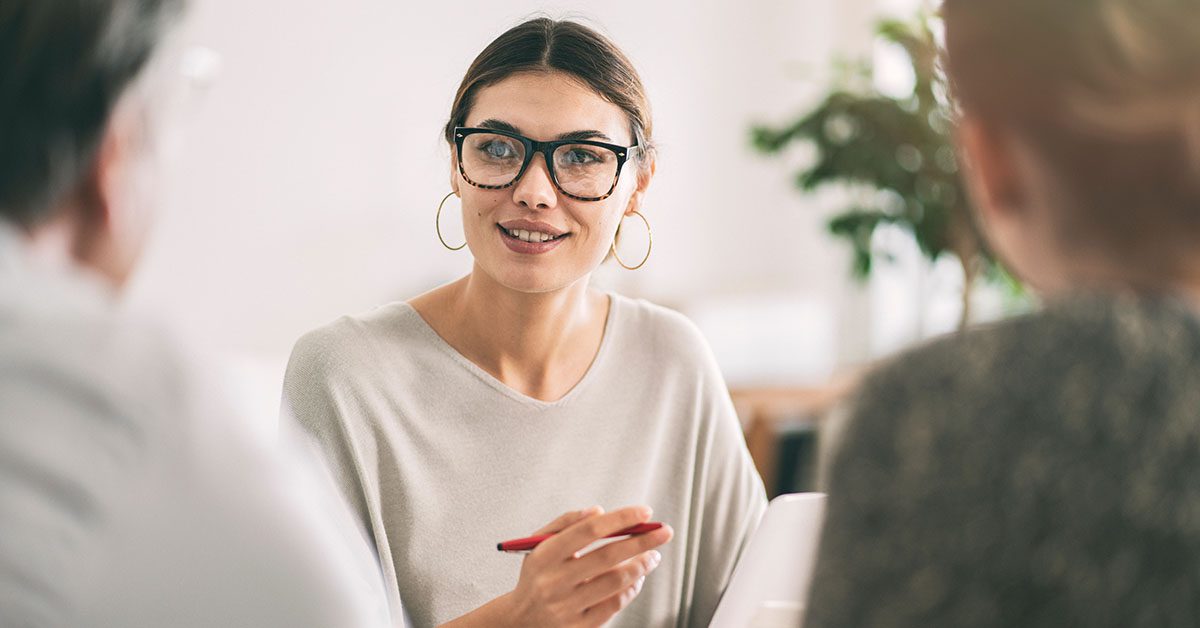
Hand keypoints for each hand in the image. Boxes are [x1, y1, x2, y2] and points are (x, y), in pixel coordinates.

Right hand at [507, 506, 672, 626]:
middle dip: (641, 542)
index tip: (644, 512)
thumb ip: (566, 523)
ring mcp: (566, 607)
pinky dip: (631, 589)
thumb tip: (598, 512)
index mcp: (544, 555)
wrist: (520, 620)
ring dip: (641, 566)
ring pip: (615, 583)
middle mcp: (554, 582)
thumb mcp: (539, 544)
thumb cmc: (537, 575)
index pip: (588, 530)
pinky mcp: (578, 627)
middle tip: (663, 531)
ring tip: (653, 555)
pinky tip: (637, 578)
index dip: (620, 519)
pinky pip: (613, 605)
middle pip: (607, 556)